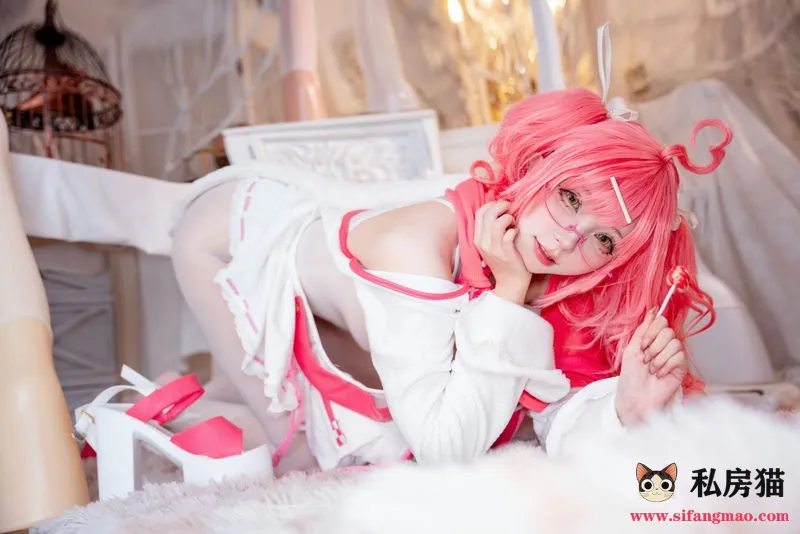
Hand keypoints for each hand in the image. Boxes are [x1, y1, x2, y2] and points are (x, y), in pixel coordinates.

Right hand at [474, 200, 531, 303]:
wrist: (510, 282)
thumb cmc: (504, 261)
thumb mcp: (491, 244)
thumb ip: (491, 229)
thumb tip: (499, 209)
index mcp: (477, 238)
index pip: (479, 213)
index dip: (492, 204)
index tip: (503, 206)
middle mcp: (482, 243)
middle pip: (487, 214)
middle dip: (501, 206)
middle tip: (511, 208)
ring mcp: (493, 249)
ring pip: (497, 223)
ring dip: (508, 218)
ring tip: (514, 221)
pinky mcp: (505, 254)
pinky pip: (508, 235)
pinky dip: (514, 230)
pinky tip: (517, 232)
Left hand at [615, 307, 687, 425]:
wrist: (635, 397)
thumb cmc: (631, 376)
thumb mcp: (632, 348)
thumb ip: (643, 329)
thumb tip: (652, 310)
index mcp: (653, 339)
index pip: (661, 322)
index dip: (652, 331)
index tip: (643, 344)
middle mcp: (665, 345)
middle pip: (669, 332)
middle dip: (654, 347)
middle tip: (646, 359)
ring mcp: (674, 356)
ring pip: (674, 344)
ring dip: (659, 359)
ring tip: (652, 369)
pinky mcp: (681, 368)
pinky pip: (679, 357)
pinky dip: (666, 366)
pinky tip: (660, 374)